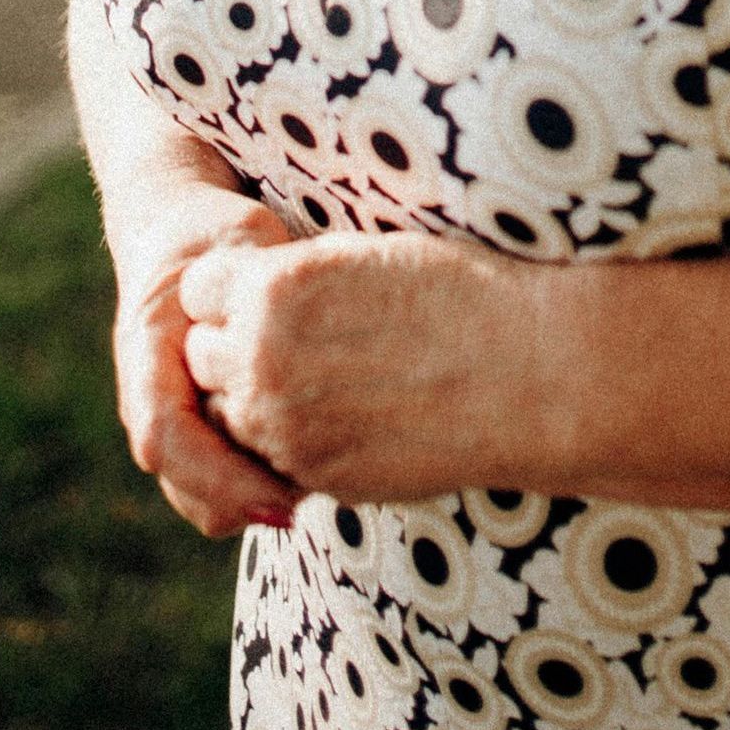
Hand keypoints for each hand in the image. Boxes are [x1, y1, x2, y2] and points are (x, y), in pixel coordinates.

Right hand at [110, 177, 305, 539]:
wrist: (174, 234)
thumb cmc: (212, 233)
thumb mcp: (237, 240)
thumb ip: (257, 280)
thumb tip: (288, 320)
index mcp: (147, 350)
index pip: (164, 433)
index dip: (218, 474)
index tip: (282, 493)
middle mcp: (149, 398)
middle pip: (184, 484)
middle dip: (248, 501)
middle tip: (324, 485)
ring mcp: (169, 419)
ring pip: (201, 497)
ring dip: (255, 500)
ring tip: (324, 475)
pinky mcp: (196, 428)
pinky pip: (219, 484)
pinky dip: (258, 488)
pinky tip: (312, 464)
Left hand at [178, 229, 530, 502]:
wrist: (529, 372)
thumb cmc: (463, 291)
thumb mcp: (364, 254)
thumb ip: (294, 279)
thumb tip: (255, 288)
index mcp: (276, 286)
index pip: (200, 287)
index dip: (231, 286)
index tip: (263, 287)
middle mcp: (265, 358)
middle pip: (201, 354)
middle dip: (232, 344)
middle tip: (291, 337)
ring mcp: (285, 426)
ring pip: (228, 413)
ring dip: (254, 397)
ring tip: (317, 377)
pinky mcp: (315, 475)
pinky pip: (268, 458)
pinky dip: (288, 439)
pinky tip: (341, 414)